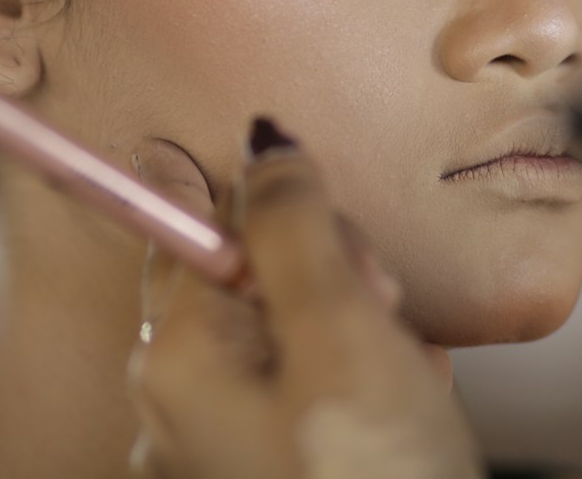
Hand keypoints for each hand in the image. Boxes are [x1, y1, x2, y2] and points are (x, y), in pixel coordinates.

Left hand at [127, 129, 481, 478]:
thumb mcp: (343, 330)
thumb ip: (294, 222)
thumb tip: (258, 136)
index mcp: (175, 357)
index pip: (211, 222)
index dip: (296, 228)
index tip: (349, 269)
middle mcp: (176, 403)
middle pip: (258, 280)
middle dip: (342, 291)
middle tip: (388, 336)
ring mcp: (218, 452)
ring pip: (300, 337)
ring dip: (367, 344)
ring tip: (407, 397)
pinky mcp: (266, 475)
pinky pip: (313, 397)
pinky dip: (364, 395)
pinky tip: (402, 423)